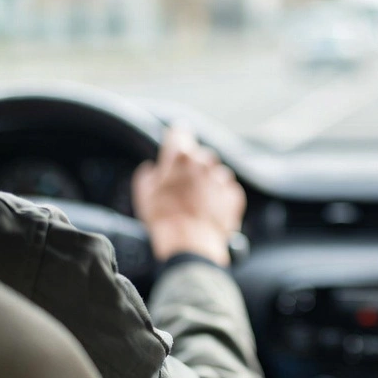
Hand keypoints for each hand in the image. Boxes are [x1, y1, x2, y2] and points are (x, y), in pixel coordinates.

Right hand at [133, 128, 244, 266]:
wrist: (191, 244)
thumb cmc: (164, 218)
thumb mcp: (144, 194)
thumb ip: (148, 174)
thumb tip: (152, 169)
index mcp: (181, 157)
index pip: (179, 133)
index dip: (176, 137)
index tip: (176, 139)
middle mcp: (204, 162)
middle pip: (198, 155)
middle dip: (191, 166)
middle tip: (182, 185)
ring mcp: (221, 178)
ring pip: (214, 172)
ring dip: (206, 182)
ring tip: (195, 202)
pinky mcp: (234, 194)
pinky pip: (226, 189)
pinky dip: (219, 197)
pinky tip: (207, 210)